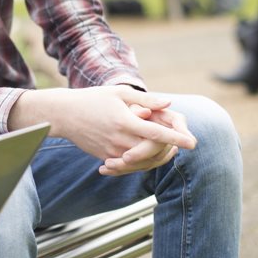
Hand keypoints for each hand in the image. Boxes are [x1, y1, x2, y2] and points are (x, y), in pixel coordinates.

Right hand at [17, 86, 195, 174]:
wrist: (64, 115)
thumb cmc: (92, 99)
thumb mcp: (119, 93)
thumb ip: (146, 99)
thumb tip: (169, 103)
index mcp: (125, 120)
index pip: (156, 133)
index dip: (177, 138)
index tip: (193, 143)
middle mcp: (119, 139)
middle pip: (153, 151)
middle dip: (170, 148)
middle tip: (181, 142)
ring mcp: (112, 151)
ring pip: (143, 162)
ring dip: (158, 157)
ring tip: (169, 148)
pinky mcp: (106, 157)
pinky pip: (129, 165)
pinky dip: (143, 162)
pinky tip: (150, 154)